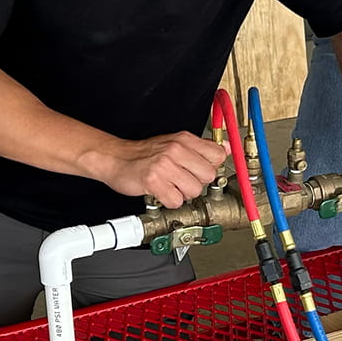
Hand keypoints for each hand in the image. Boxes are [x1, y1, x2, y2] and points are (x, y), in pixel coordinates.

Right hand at [98, 132, 226, 207]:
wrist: (115, 158)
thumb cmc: (145, 154)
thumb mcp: (175, 142)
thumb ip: (201, 147)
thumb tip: (226, 147)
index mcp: (184, 140)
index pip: (218, 155)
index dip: (212, 167)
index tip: (201, 171)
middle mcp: (176, 150)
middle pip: (208, 175)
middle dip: (197, 182)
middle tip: (182, 180)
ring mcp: (165, 165)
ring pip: (194, 190)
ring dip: (183, 193)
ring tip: (171, 186)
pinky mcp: (154, 180)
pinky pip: (176, 201)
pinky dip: (169, 201)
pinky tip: (162, 192)